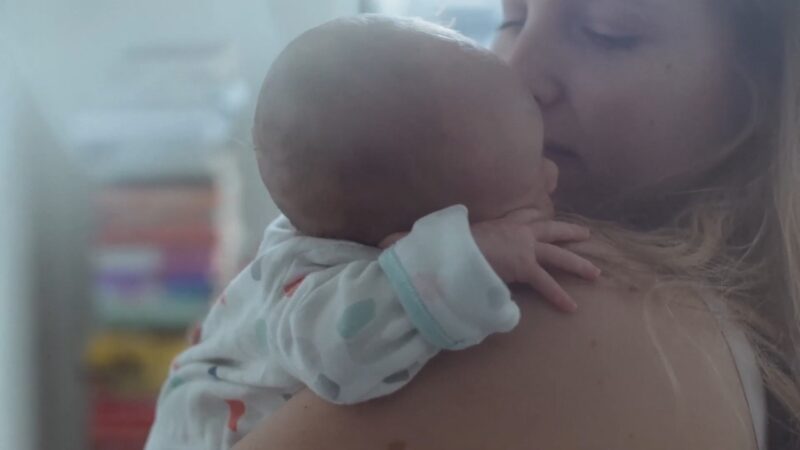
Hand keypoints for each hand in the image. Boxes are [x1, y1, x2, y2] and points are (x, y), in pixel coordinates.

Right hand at [471, 209, 600, 312]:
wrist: (457, 250)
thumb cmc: (458, 245)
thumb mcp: (469, 238)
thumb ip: (477, 243)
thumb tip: (471, 254)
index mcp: (504, 225)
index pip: (524, 217)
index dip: (536, 217)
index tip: (545, 217)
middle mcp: (519, 232)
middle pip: (550, 229)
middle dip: (569, 231)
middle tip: (585, 234)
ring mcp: (525, 248)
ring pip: (557, 255)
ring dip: (578, 264)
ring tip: (595, 274)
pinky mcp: (525, 266)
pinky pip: (545, 282)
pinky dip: (558, 296)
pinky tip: (571, 307)